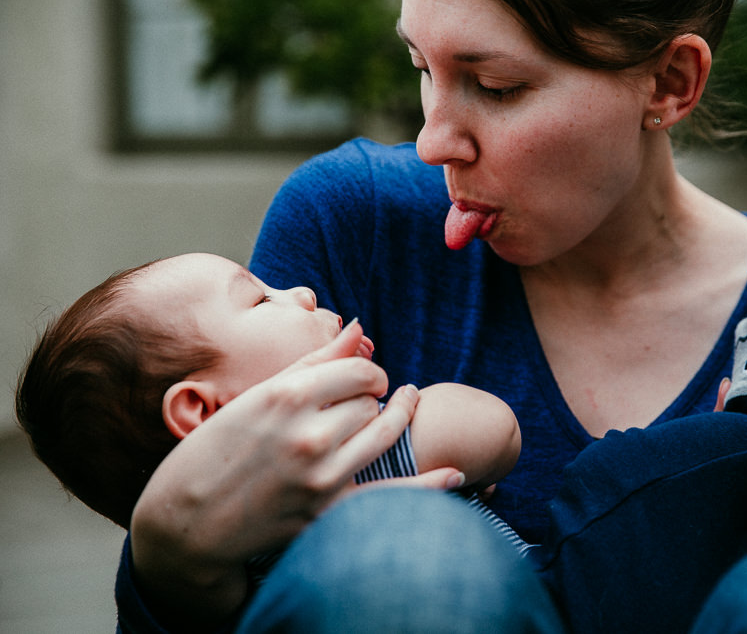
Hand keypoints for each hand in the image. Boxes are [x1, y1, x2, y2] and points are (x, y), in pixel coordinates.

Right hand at [129, 321, 459, 623]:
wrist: (186, 521)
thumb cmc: (216, 451)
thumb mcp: (258, 396)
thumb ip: (314, 361)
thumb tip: (358, 326)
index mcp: (286, 395)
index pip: (361, 370)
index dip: (370, 373)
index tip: (365, 380)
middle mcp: (307, 434)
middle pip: (373, 403)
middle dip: (371, 401)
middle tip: (360, 406)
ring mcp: (320, 477)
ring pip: (384, 435)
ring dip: (396, 422)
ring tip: (403, 411)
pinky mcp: (327, 513)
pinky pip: (394, 495)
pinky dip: (431, 485)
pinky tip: (458, 475)